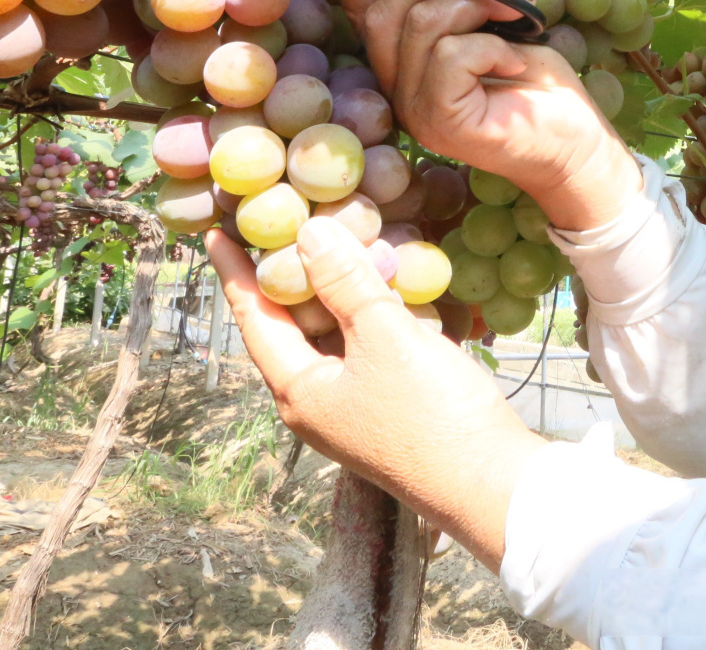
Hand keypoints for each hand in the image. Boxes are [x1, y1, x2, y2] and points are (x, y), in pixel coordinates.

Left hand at [207, 218, 542, 566]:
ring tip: (339, 241)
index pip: (256, 318)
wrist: (491, 482)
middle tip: (286, 223)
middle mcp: (317, 401)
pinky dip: (368, 310)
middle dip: (291, 275)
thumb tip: (309, 232)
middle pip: (291, 325)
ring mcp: (354, 405)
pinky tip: (389, 283)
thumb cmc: (430, 414)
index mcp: (299, 390)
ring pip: (333, 334)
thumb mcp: (384, 338)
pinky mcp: (390, 404)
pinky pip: (365, 346)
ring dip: (336, 289)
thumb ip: (345, 282)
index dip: (236, 272)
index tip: (214, 233)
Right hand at [328, 0, 641, 229]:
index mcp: (406, 65)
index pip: (364, 12)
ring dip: (479, 5)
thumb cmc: (539, 86)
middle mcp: (400, 90)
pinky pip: (452, 53)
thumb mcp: (493, 26)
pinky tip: (515, 63)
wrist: (577, 143)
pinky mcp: (440, 121)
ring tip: (518, 14)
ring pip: (422, 23)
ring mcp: (416, 109)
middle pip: (389, 9)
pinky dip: (492, 45)